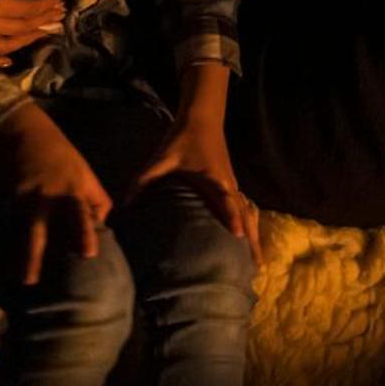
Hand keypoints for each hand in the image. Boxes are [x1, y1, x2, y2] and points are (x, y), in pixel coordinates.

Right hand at [0, 102, 110, 284]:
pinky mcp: (6, 197)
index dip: (87, 233)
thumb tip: (104, 222)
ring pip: (28, 231)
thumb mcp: (83, 170)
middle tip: (55, 272)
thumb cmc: (58, 152)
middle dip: (53, 249)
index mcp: (74, 188)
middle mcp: (51, 195)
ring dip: (28, 258)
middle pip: (55, 225)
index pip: (85, 213)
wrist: (20, 129)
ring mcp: (26, 197)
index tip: (89, 254)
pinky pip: (6, 224)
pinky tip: (1, 261)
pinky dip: (5, 242)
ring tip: (27, 280)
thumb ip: (95, 196)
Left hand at [133, 115, 262, 265]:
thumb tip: (125, 206)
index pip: (228, 202)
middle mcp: (229, 185)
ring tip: (258, 261)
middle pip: (246, 216)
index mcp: (215, 180)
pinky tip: (249, 238)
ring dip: (254, 236)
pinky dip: (249, 225)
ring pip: (248, 214)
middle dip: (253, 240)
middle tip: (259, 266)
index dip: (234, 219)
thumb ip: (143, 181)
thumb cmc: (182, 139)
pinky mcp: (230, 184)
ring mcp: (232, 184)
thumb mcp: (161, 159)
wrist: (202, 119)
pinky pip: (244, 209)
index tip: (240, 238)